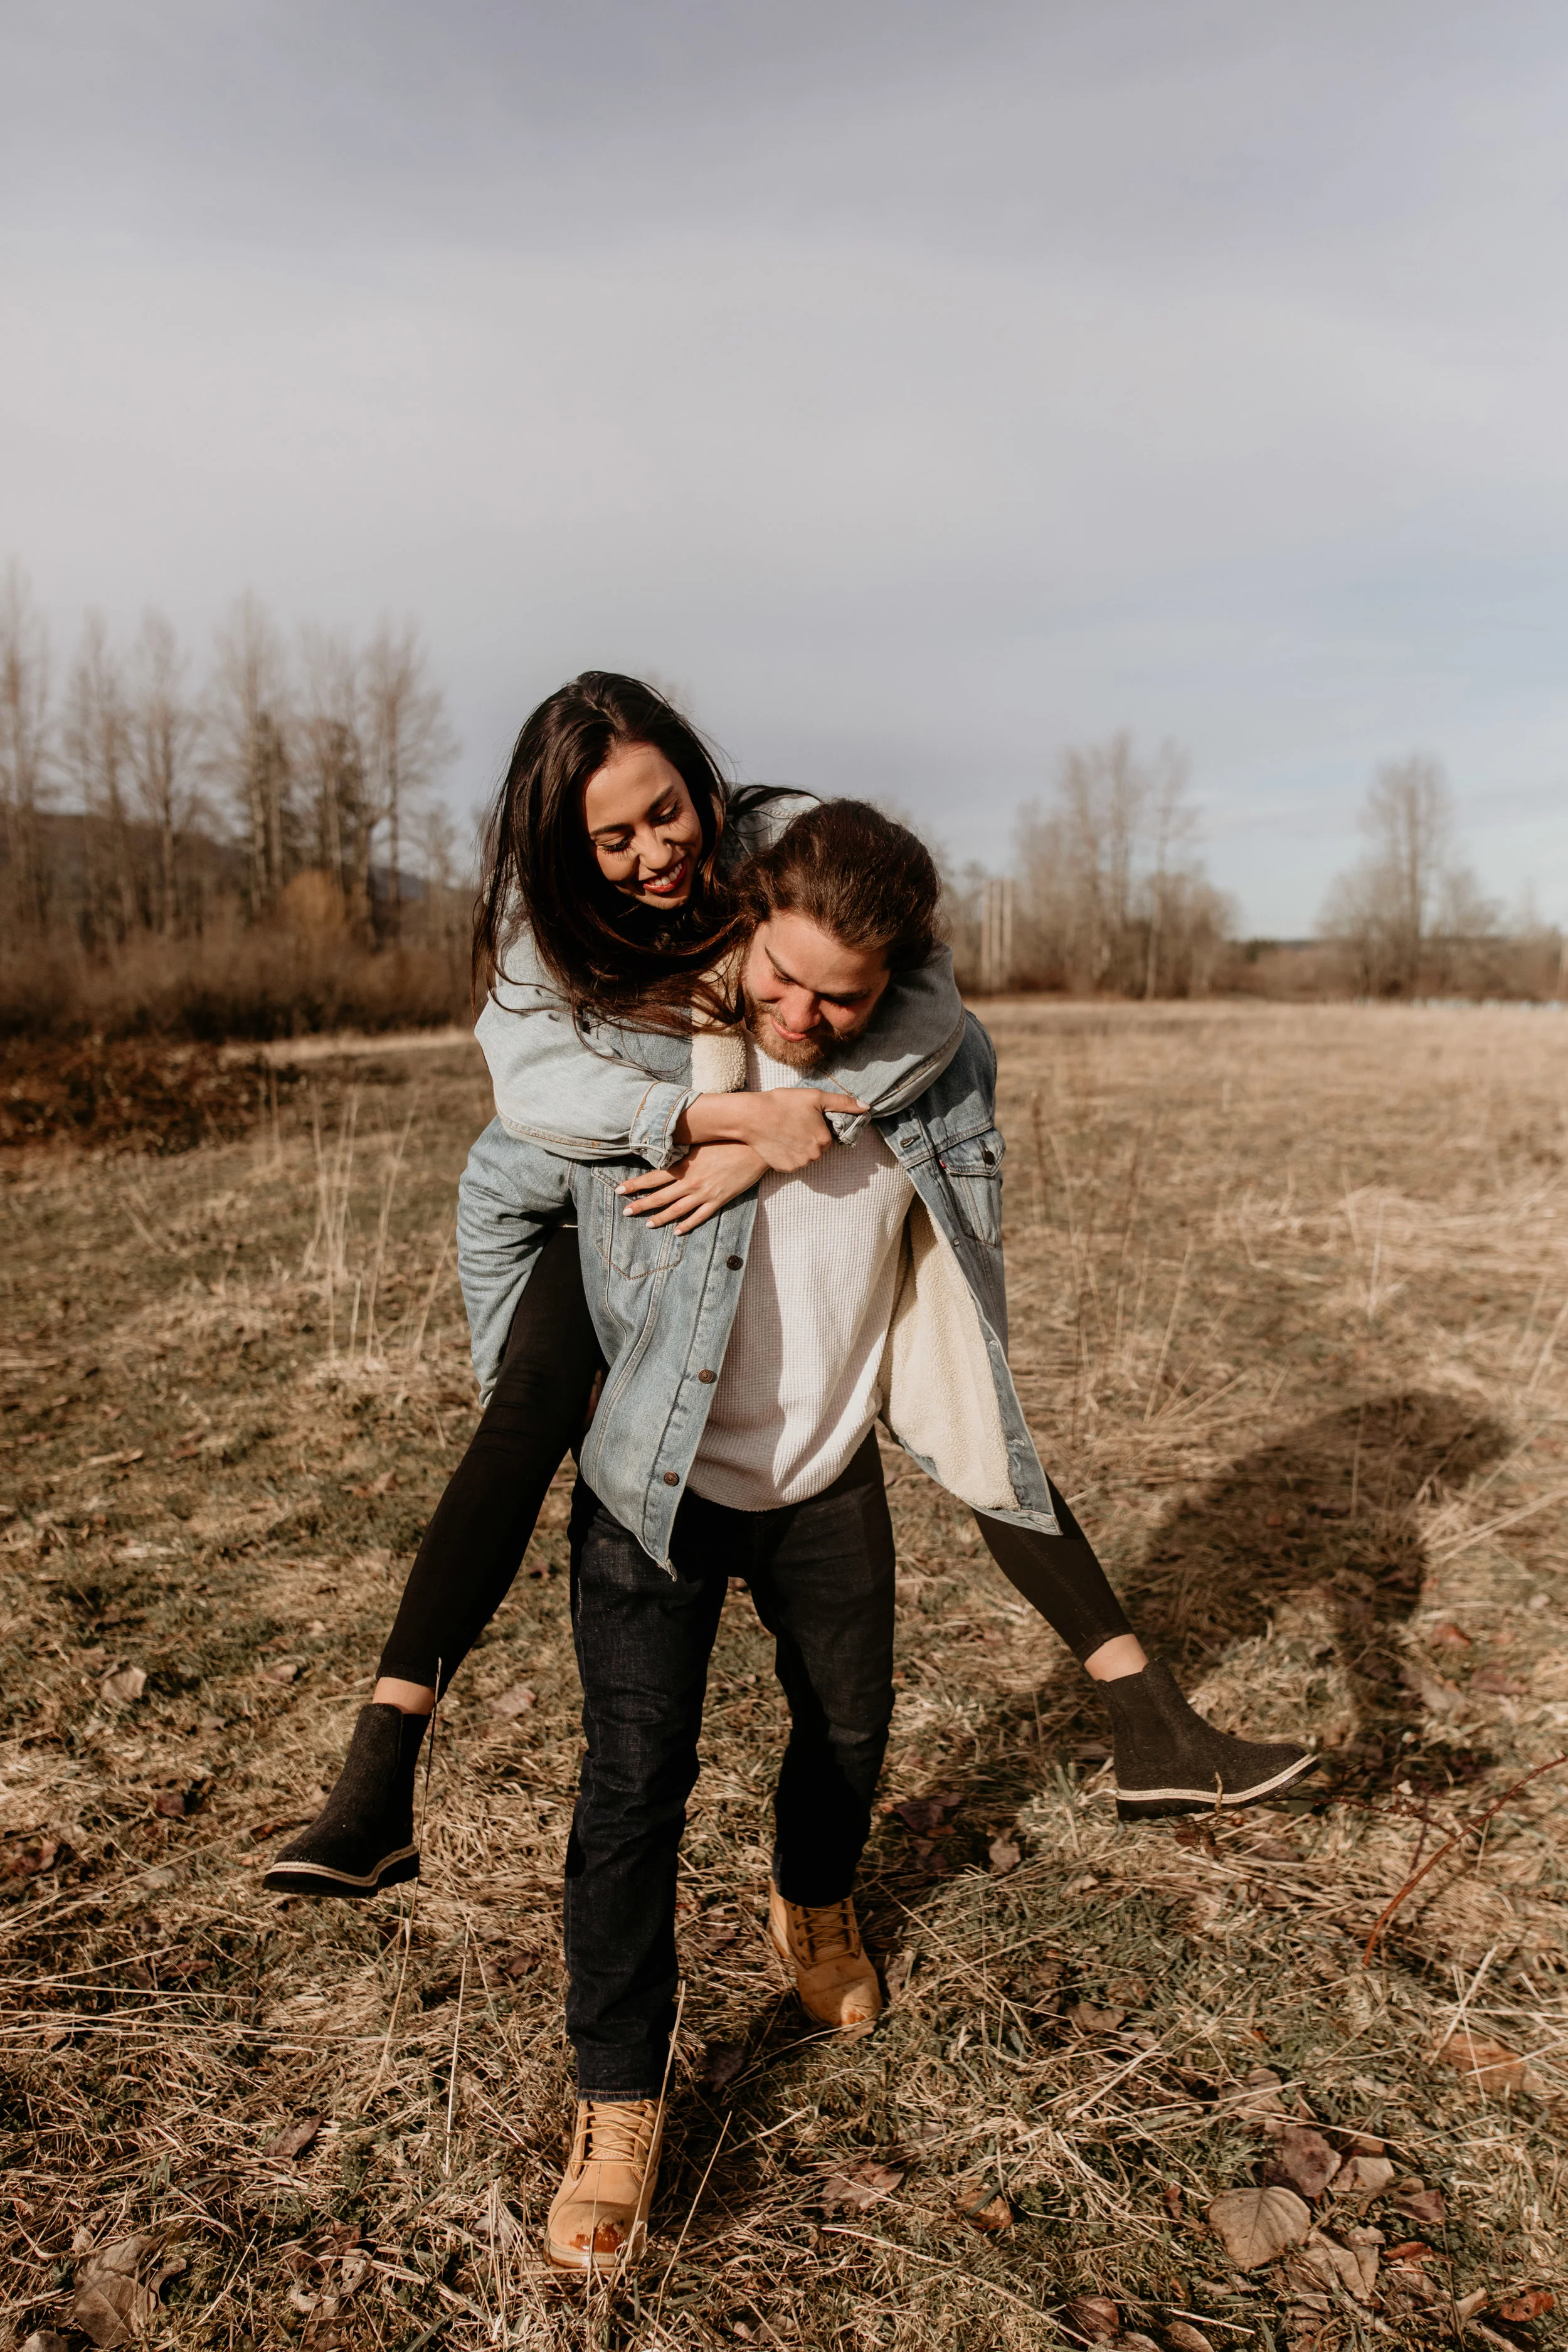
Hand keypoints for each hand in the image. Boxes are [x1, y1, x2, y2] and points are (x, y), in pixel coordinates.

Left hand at [618, 1143, 769, 1231]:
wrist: (753, 1149)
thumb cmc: (726, 1141)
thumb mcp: (700, 1143)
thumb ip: (682, 1151)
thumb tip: (665, 1151)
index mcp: (684, 1166)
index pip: (653, 1177)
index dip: (635, 1185)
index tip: (619, 1190)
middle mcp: (690, 1182)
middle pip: (660, 1196)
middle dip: (641, 1205)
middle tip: (625, 1212)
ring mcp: (704, 1193)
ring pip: (677, 1210)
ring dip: (661, 1218)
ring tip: (648, 1224)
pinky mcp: (719, 1200)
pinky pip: (700, 1216)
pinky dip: (687, 1225)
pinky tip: (677, 1231)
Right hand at [721, 1088, 868, 1170]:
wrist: (751, 1116)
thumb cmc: (783, 1103)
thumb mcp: (816, 1097)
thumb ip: (843, 1103)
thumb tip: (866, 1107)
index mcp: (824, 1140)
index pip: (827, 1137)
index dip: (816, 1126)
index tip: (803, 1118)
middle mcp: (814, 1156)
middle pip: (817, 1149)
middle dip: (808, 1138)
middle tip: (792, 1123)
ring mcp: (798, 1164)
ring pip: (805, 1157)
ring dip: (798, 1147)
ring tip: (784, 1131)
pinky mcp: (784, 1168)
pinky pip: (791, 1163)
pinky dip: (787, 1154)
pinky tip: (778, 1141)